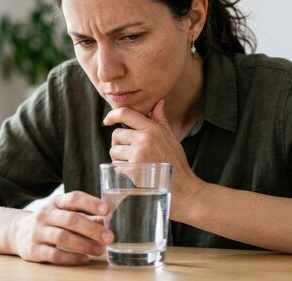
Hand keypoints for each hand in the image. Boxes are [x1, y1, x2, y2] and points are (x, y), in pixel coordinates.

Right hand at [11, 191, 113, 264]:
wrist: (17, 232)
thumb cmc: (50, 222)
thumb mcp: (65, 214)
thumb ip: (86, 216)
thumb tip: (106, 221)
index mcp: (56, 202)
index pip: (74, 198)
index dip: (90, 203)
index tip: (106, 210)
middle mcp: (45, 214)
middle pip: (70, 220)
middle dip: (92, 229)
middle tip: (109, 237)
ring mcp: (38, 232)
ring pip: (62, 237)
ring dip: (84, 244)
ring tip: (99, 250)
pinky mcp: (34, 249)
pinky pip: (54, 254)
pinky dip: (71, 258)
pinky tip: (84, 259)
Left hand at [103, 99, 206, 220]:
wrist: (183, 188)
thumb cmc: (176, 163)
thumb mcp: (171, 137)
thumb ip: (160, 119)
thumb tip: (158, 102)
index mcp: (153, 128)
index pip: (126, 113)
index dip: (112, 115)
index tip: (107, 120)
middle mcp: (144, 138)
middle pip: (116, 134)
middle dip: (119, 144)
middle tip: (130, 153)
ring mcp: (138, 154)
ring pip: (114, 151)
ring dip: (119, 158)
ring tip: (134, 163)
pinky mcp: (133, 169)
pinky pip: (117, 165)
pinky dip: (122, 170)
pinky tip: (135, 173)